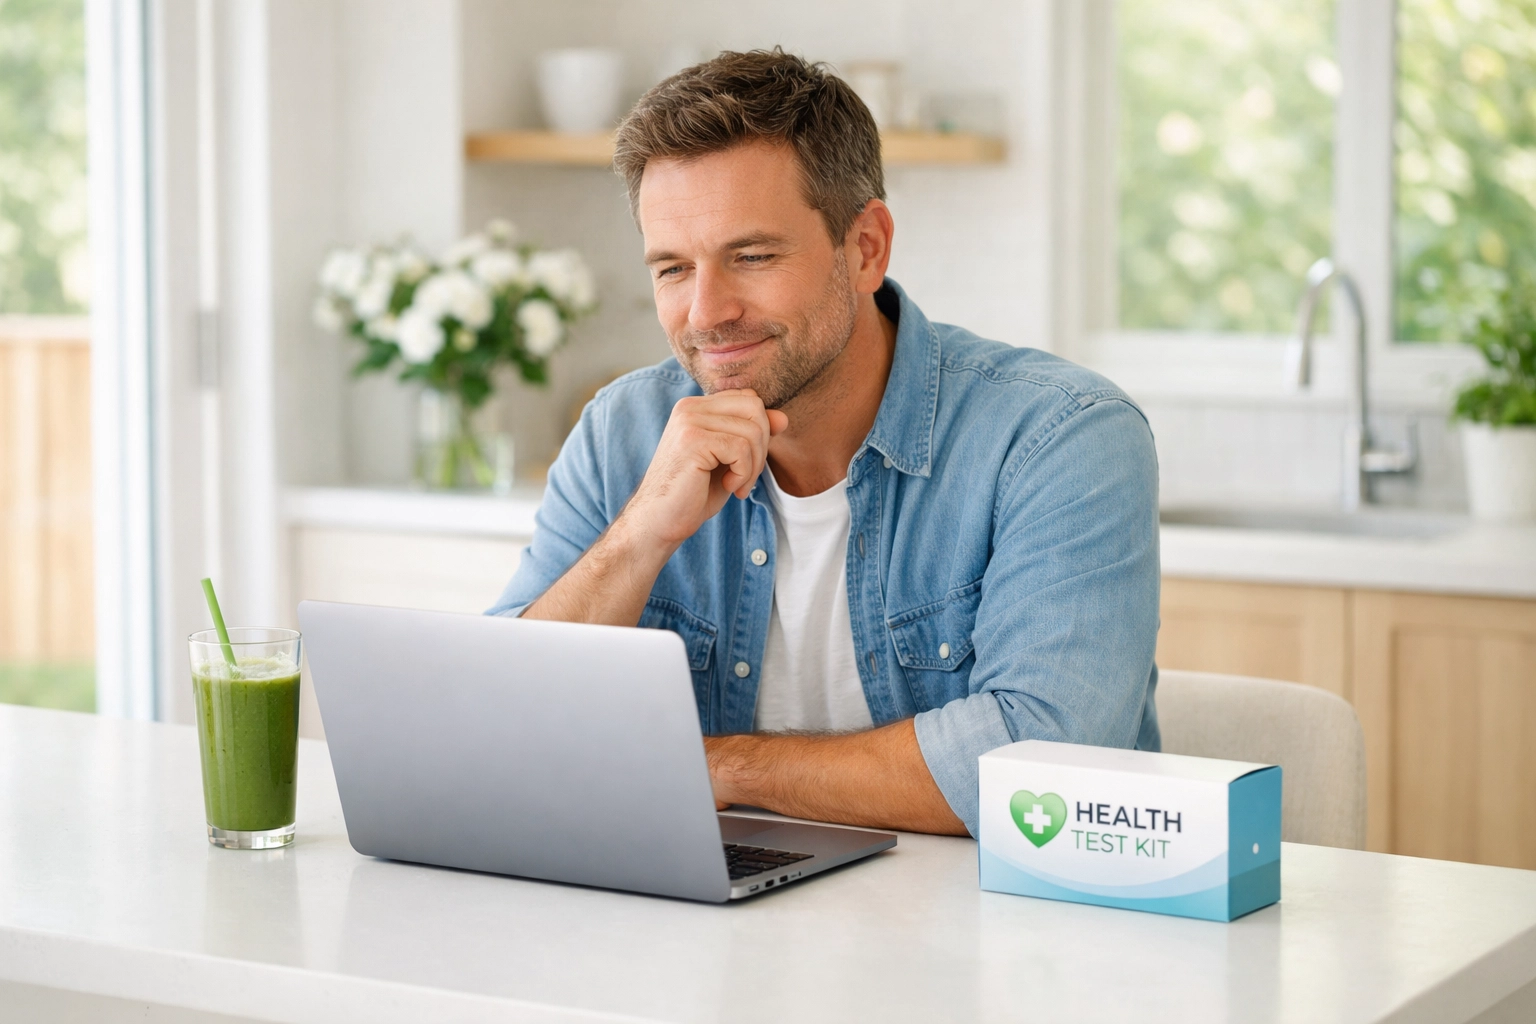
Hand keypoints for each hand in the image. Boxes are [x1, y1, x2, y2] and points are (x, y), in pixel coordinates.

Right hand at [615, 389, 788, 550]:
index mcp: (696, 407)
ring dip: (753, 466)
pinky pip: (741, 448)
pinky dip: (744, 473)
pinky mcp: (692, 439)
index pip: (749, 400)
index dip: (760, 432)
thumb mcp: (730, 461)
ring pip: (753, 430)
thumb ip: (753, 436)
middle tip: (745, 477)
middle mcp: (690, 407)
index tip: (746, 464)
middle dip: (761, 447)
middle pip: (755, 408)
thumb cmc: (693, 494)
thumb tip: (783, 417)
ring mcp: (689, 421)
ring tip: (736, 485)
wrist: (659, 522)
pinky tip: (728, 486)